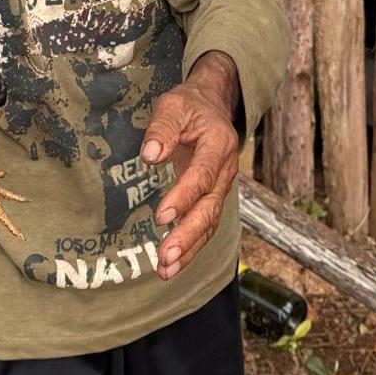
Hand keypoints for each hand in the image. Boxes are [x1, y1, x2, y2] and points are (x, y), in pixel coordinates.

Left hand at [141, 50, 240, 280]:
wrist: (212, 105)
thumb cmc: (190, 105)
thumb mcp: (173, 104)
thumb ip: (162, 127)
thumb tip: (150, 154)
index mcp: (218, 144)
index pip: (203, 175)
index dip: (184, 196)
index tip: (162, 216)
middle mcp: (225, 170)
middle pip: (210, 208)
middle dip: (188, 235)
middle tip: (166, 256)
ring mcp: (221, 186)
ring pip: (210, 222)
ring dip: (189, 248)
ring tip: (166, 270)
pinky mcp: (212, 196)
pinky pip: (205, 225)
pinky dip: (191, 247)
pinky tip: (172, 265)